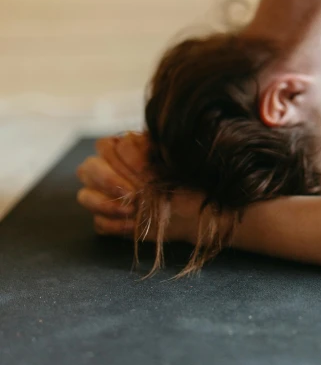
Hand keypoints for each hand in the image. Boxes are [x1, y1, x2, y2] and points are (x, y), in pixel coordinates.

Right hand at [76, 132, 203, 243]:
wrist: (192, 208)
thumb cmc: (179, 177)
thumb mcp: (168, 157)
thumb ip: (146, 147)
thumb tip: (129, 140)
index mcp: (120, 149)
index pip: (103, 146)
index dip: (119, 159)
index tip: (142, 171)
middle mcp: (106, 170)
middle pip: (87, 169)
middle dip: (107, 181)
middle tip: (131, 193)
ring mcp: (103, 196)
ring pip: (85, 196)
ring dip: (106, 204)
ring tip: (132, 210)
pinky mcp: (108, 220)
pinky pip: (98, 223)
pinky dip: (115, 224)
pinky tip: (134, 224)